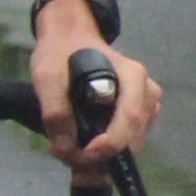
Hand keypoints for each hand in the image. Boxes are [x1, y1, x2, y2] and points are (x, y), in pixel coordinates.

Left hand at [31, 0, 159, 169]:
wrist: (69, 37)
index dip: (110, 144)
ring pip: (132, 143)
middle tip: (67, 157)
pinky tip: (83, 143)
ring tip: (70, 149)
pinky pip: (127, 140)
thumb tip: (66, 150)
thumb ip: (56, 113)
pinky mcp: (139, 114)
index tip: (83, 155)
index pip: (130, 119)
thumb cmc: (62, 53)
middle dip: (103, 156)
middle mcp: (147, 93)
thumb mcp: (48, 77)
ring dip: (104, 156)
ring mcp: (146, 105)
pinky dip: (106, 149)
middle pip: (133, 137)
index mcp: (132, 78)